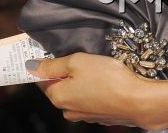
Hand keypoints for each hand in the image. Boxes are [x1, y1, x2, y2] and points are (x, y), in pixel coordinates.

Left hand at [26, 52, 155, 126]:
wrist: (136, 99)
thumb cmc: (107, 78)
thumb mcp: (77, 61)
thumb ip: (53, 64)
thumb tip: (31, 66)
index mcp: (58, 97)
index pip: (42, 79)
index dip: (47, 64)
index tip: (54, 52)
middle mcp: (68, 110)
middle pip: (60, 86)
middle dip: (67, 71)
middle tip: (81, 55)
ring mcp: (84, 115)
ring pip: (76, 92)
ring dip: (82, 80)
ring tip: (96, 65)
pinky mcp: (100, 115)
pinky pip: (91, 98)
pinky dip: (94, 88)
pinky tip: (105, 78)